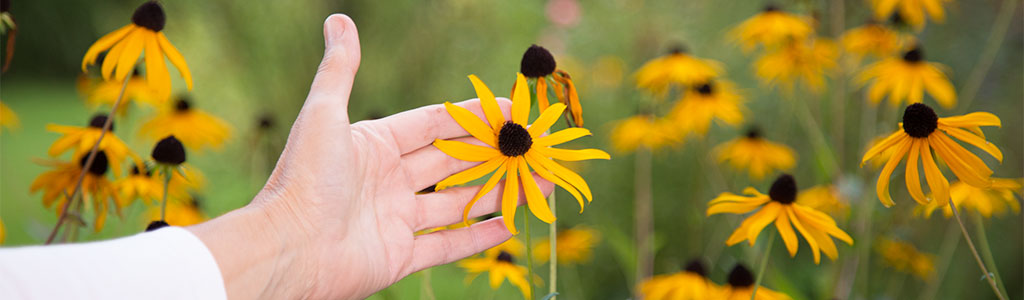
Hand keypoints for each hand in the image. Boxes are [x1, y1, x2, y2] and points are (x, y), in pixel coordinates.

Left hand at [187, 14, 552, 298]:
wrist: (288, 249)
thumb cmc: (304, 178)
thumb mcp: (323, 113)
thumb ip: (340, 69)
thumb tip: (340, 19)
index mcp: (375, 145)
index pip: (434, 124)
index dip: (472, 117)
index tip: (511, 110)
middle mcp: (389, 180)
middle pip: (452, 162)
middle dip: (493, 155)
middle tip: (533, 148)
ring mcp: (396, 219)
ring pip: (457, 203)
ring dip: (498, 193)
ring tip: (538, 183)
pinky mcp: (400, 257)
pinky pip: (447, 245)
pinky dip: (479, 238)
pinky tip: (511, 224)